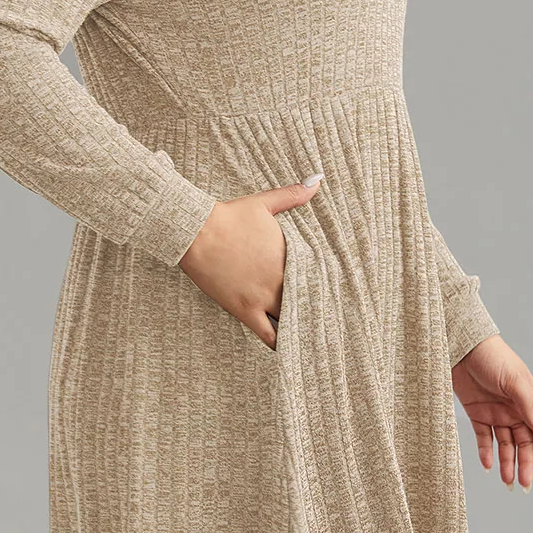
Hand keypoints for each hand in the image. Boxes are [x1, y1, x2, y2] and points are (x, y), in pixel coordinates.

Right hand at [179, 174, 324, 348]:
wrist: (196, 231)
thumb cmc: (229, 216)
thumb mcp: (264, 203)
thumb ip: (293, 195)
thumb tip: (317, 180)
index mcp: (289, 257)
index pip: (317, 281)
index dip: (327, 292)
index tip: (337, 301)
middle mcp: (280, 280)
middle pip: (306, 304)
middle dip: (316, 314)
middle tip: (330, 327)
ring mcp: (261, 297)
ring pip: (289, 322)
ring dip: (299, 331)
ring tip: (311, 342)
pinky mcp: (242, 308)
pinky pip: (265, 334)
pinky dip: (277, 344)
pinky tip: (285, 351)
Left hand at [451, 336, 532, 488]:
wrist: (461, 345)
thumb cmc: (493, 357)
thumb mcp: (514, 381)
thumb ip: (529, 406)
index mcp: (530, 402)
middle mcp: (515, 410)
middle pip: (525, 444)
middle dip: (526, 465)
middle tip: (524, 485)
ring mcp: (496, 412)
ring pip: (505, 444)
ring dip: (507, 463)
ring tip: (507, 483)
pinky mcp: (477, 413)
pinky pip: (483, 438)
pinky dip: (486, 452)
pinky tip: (488, 466)